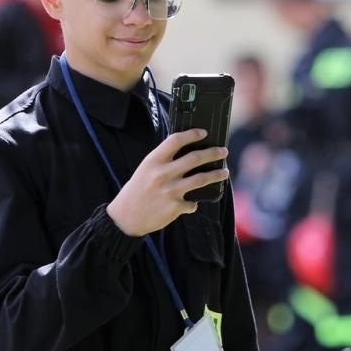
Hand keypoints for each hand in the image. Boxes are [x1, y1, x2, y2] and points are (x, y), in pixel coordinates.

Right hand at [105, 129, 229, 236]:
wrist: (125, 217)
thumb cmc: (137, 191)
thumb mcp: (145, 170)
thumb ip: (163, 161)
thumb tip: (188, 153)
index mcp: (153, 161)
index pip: (175, 140)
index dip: (192, 134)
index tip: (204, 133)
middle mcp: (162, 174)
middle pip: (195, 158)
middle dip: (213, 153)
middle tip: (223, 151)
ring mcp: (170, 191)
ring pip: (201, 179)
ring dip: (216, 175)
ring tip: (224, 172)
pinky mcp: (175, 207)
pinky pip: (193, 203)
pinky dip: (194, 203)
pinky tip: (193, 202)